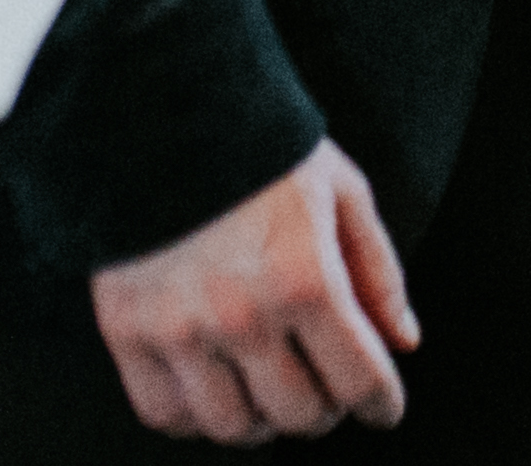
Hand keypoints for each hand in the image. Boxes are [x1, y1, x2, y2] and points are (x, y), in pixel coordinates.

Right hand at [89, 137, 418, 442]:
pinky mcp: (126, 330)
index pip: (358, 381)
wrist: (161, 104)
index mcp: (305, 278)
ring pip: (234, 427)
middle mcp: (243, 315)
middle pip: (300, 415)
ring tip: (270, 391)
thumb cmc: (260, 142)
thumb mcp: (341, 190)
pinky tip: (213, 390)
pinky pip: (164, 413)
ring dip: (264, 420)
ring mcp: (179, 329)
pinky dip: (194, 417)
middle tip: (326, 386)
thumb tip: (404, 341)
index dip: (382, 403)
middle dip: (327, 409)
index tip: (383, 406)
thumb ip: (378, 272)